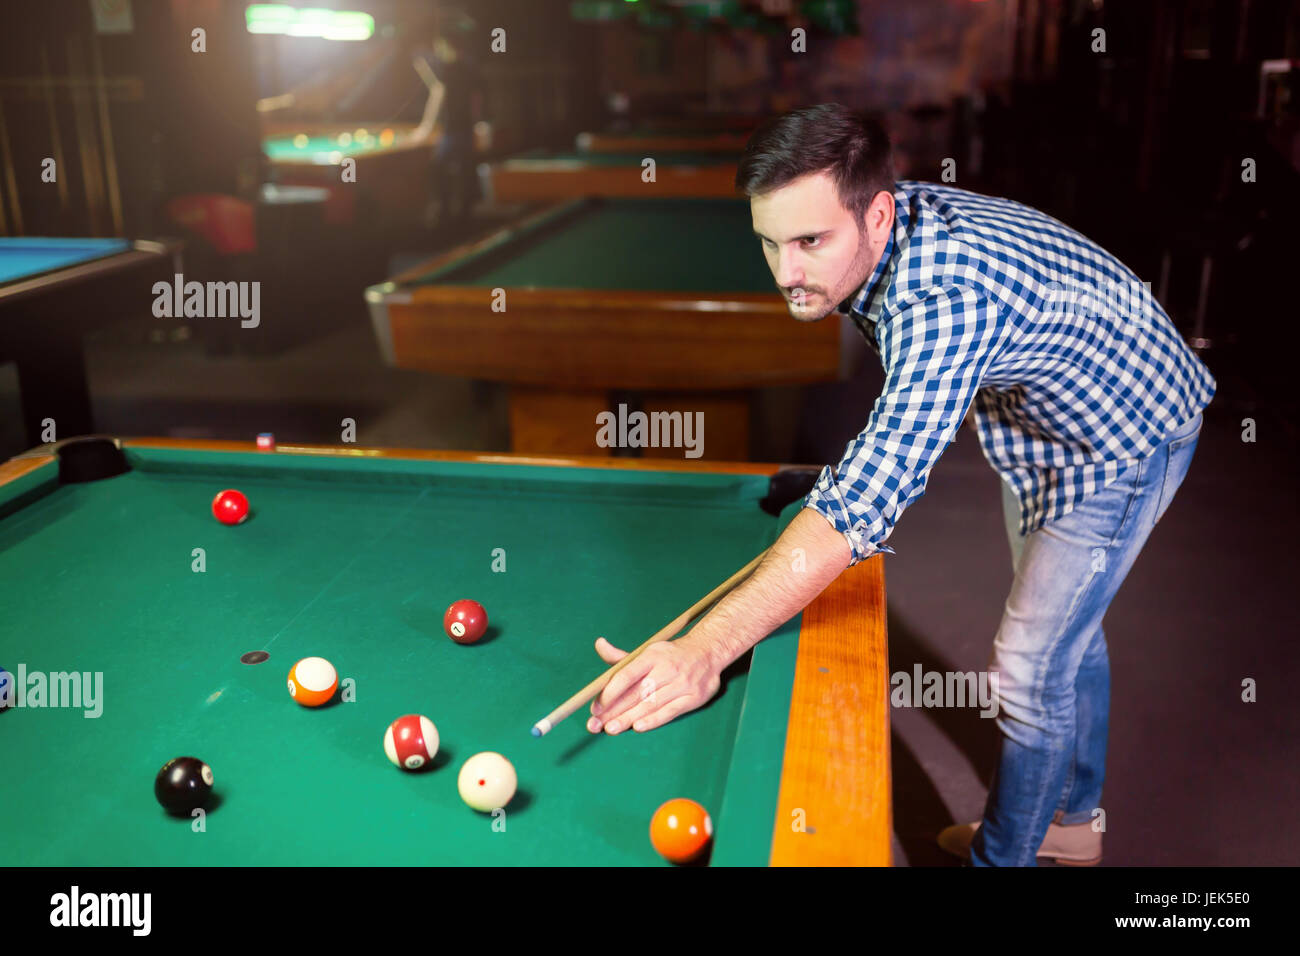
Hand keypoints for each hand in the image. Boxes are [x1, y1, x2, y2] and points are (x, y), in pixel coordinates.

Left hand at [587, 636, 721, 734]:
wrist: (708, 652)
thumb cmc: (671, 656)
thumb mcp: (648, 651)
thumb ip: (622, 657)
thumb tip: (599, 644)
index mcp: (652, 655)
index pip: (627, 674)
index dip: (610, 692)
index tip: (596, 707)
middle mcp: (667, 668)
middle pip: (636, 693)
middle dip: (614, 710)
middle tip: (596, 724)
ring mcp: (682, 683)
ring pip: (651, 704)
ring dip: (629, 718)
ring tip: (611, 729)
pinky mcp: (693, 697)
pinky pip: (671, 711)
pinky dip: (654, 720)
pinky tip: (638, 727)